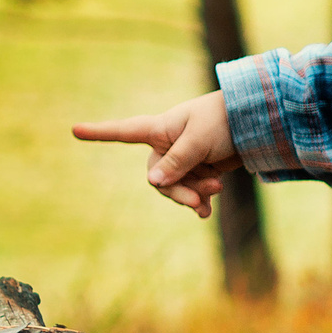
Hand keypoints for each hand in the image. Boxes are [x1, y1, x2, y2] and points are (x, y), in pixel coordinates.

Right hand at [72, 92, 239, 218]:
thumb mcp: (198, 140)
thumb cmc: (224, 120)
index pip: (124, 132)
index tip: (74, 129)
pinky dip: (199, 200)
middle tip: (198, 201)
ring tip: (216, 190)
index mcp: (160, 129)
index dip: (100, 133)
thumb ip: (176, 161)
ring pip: (178, 187)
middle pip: (158, 177)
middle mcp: (168, 144)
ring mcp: (184, 158)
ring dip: (194, 194)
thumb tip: (152, 183)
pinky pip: (192, 191)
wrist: (257, 123)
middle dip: (177, 191)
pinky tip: (206, 212)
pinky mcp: (201, 169)